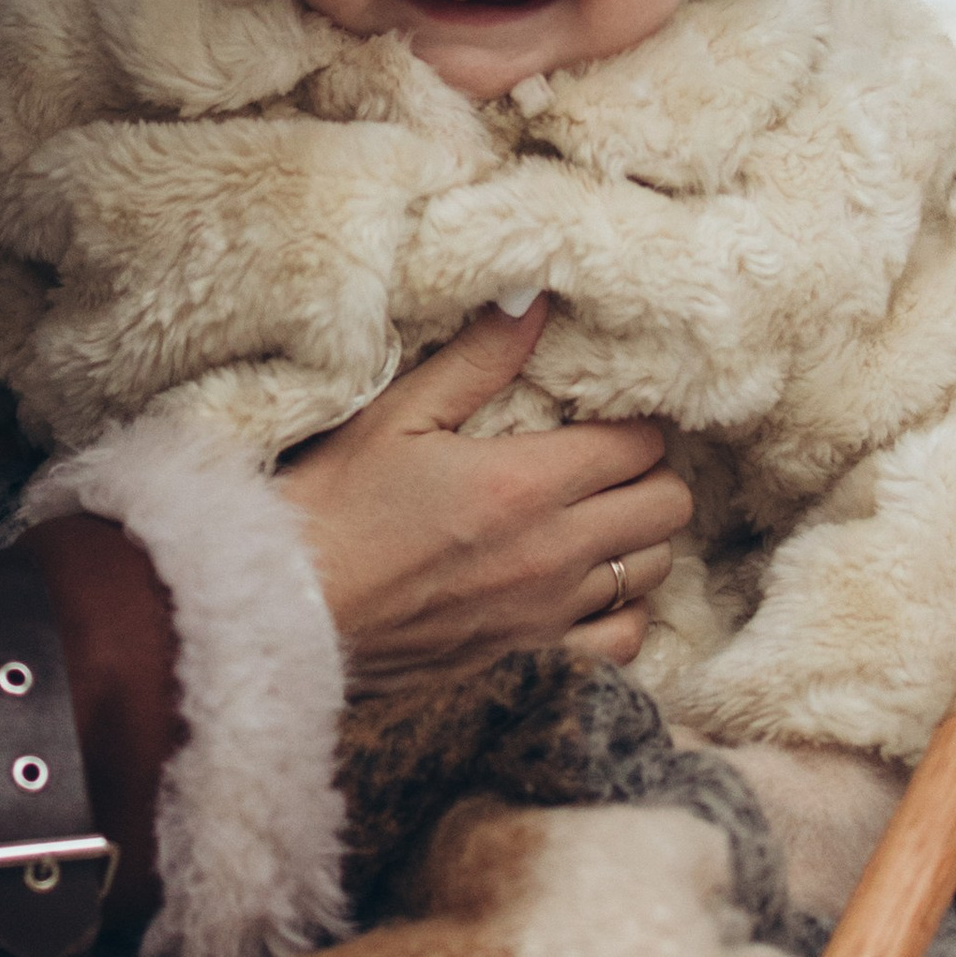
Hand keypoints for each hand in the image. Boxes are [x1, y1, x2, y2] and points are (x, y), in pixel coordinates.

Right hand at [278, 300, 691, 694]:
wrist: (288, 614)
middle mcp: (554, 551)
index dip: (633, 423)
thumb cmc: (332, 509)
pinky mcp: (532, 657)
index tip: (601, 418)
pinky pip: (623, 638)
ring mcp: (548, 612)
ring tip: (595, 519)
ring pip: (654, 569)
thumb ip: (477, 360)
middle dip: (648, 475)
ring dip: (636, 539)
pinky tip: (586, 586)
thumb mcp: (395, 416)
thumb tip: (534, 299)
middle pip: (667, 505)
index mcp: (525, 482)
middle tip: (606, 464)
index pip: (641, 444)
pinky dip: (620, 611)